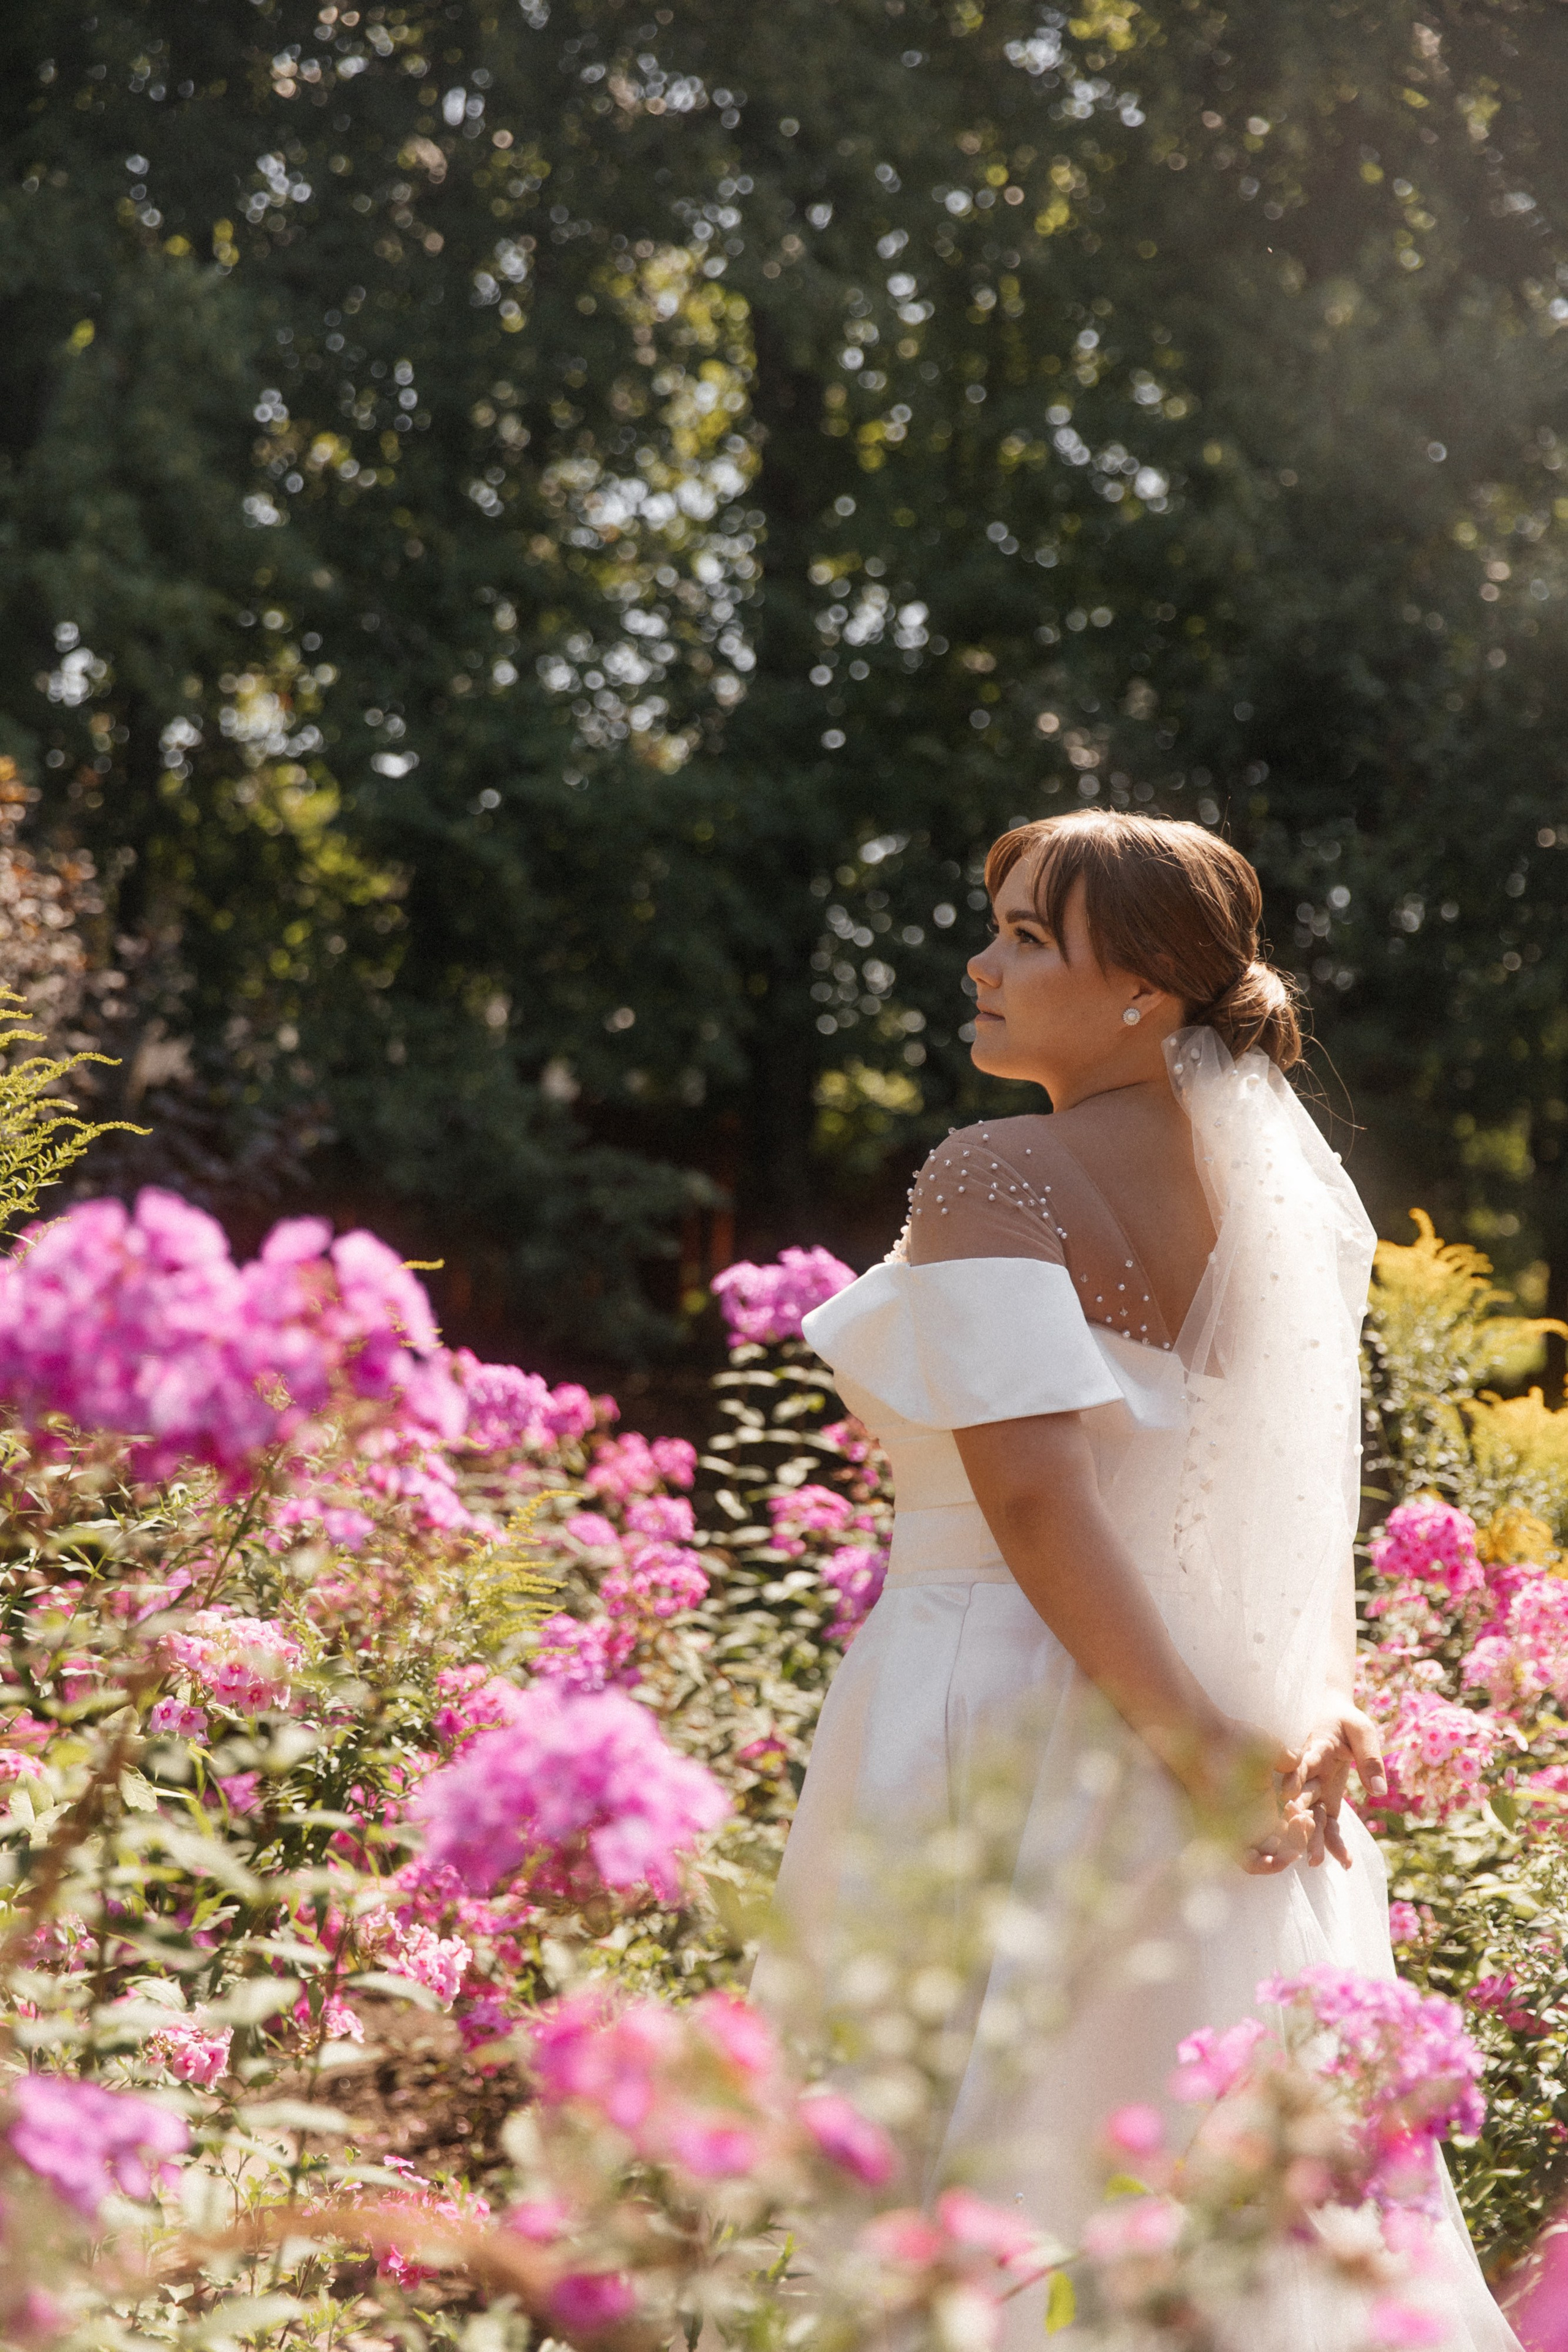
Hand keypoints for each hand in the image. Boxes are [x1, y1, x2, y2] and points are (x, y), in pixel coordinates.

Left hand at [1158, 1717, 1316, 1876]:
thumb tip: (1300, 1763)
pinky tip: (1280, 1856)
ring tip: (1296, 1830)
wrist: (1204, 1738)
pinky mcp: (1227, 1836)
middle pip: (1283, 1845)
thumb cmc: (1235, 1739)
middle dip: (1300, 1839)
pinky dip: (1266, 1866)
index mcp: (1265, 1802)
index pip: (1290, 1827)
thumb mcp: (1270, 1750)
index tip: (1307, 1811)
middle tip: (1304, 1818)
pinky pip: (1249, 1863)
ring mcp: (1241, 1829)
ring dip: (1288, 1854)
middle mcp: (1254, 1819)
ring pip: (1269, 1857)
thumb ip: (1287, 1761)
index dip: (1303, 1826)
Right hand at [1280, 1705, 1387, 1869]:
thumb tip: (1380, 1792)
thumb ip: (1370, 1759)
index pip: (1302, 1764)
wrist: (1334, 1716)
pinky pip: (1328, 1824)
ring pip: (1311, 1816)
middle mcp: (1309, 1773)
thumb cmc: (1348, 1721)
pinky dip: (1335, 1842)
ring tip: (1316, 1862)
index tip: (1288, 1793)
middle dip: (1299, 1819)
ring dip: (1312, 1837)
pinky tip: (1346, 1862)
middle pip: (1301, 1797)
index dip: (1294, 1777)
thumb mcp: (1362, 1731)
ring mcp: (1315, 1788)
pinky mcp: (1325, 1800)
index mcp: (1314, 1748)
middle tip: (1296, 1836)